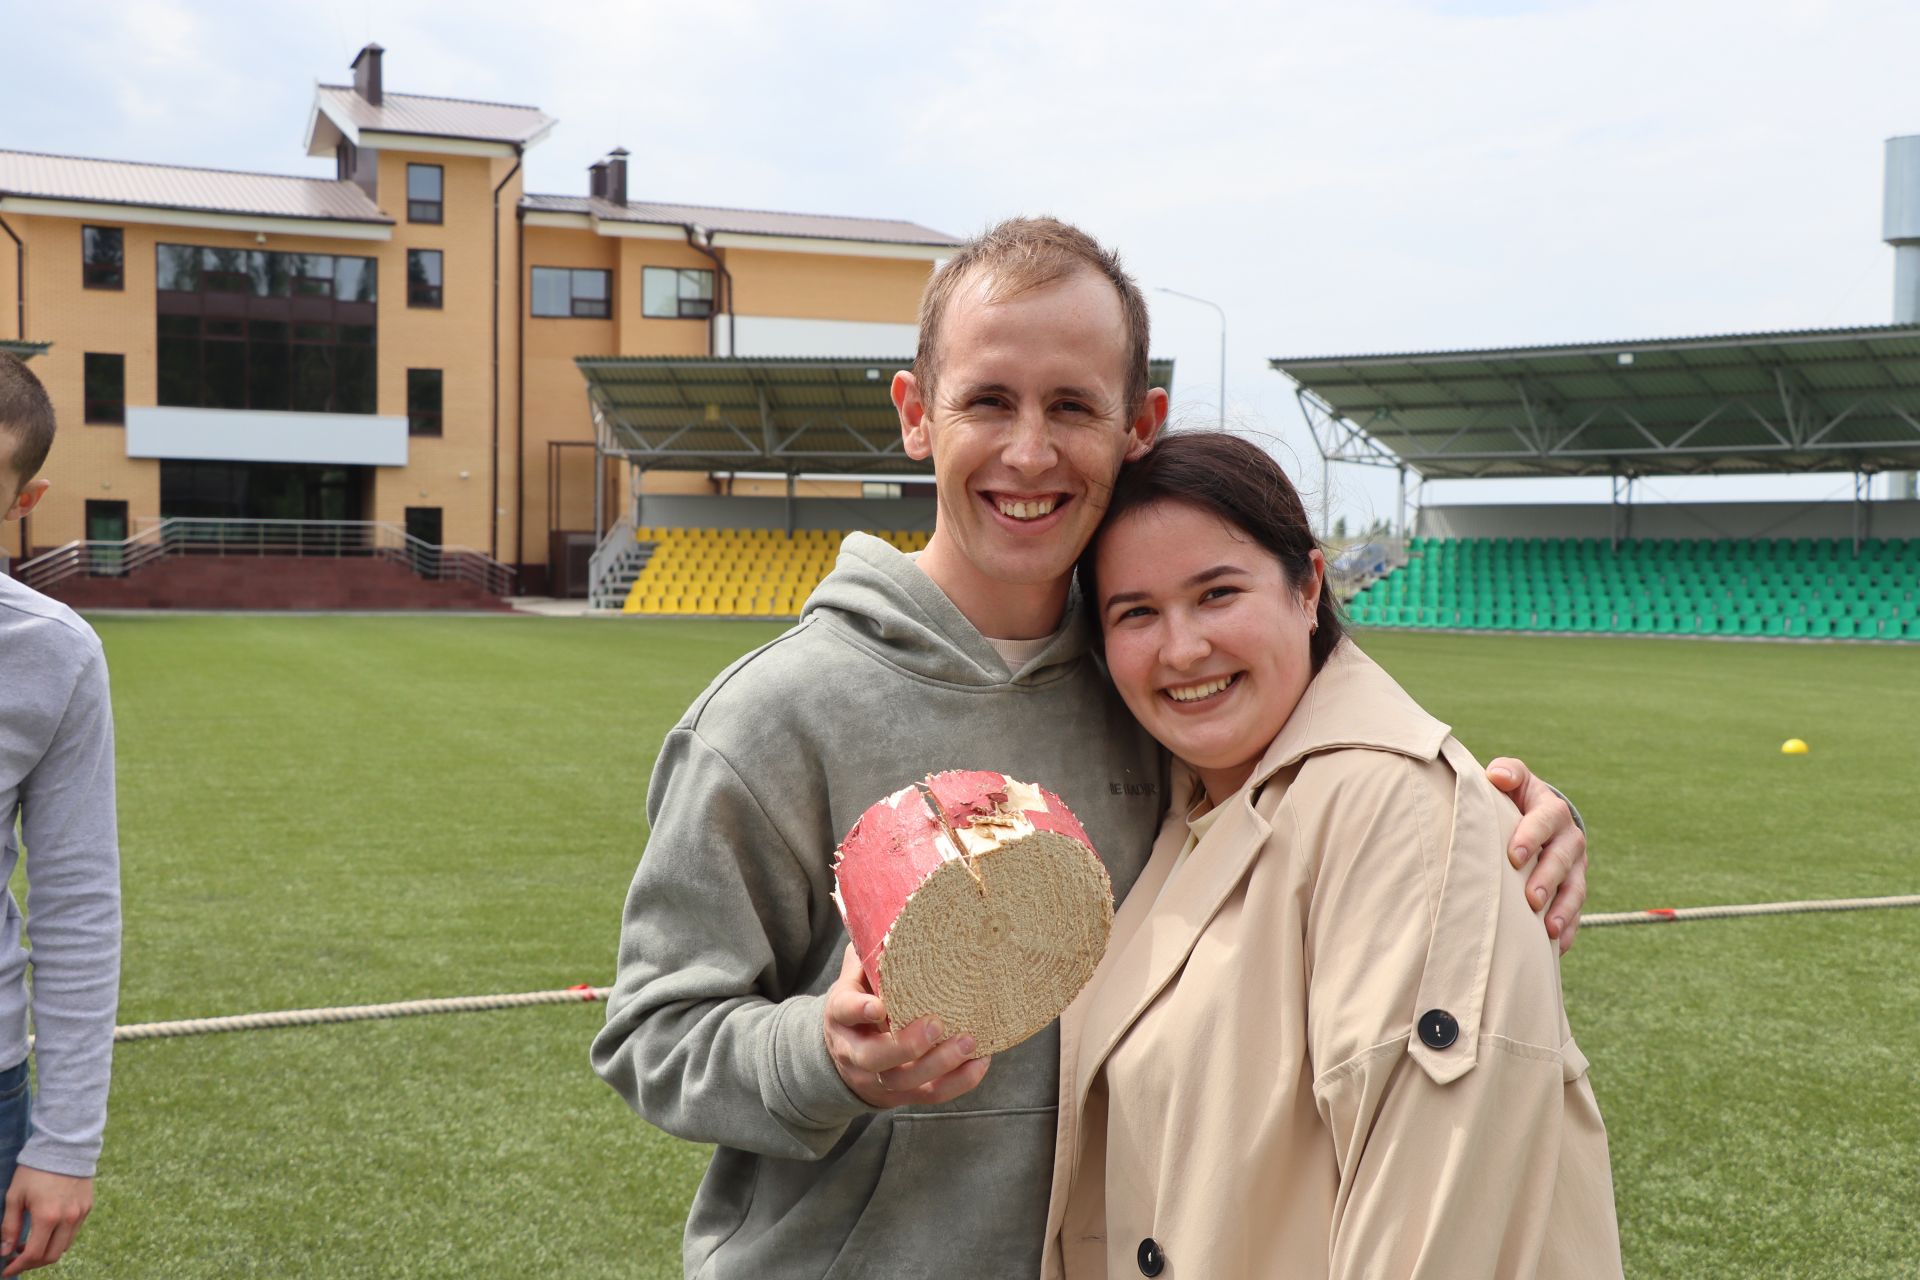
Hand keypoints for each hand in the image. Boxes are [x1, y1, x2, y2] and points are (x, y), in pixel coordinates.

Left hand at [2, 1166, 91, 1275]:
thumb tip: (6, 1250)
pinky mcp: (87, 1207)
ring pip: (64, 1247)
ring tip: (31, 1245)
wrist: (65, 1146)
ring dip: (46, 1252)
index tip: (7, 1269)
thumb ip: (10, 1226)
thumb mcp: (15, 1197)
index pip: (33, 1254)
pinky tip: (47, 1231)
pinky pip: (73, 1232)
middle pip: (51, 1256)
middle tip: (17, 1259)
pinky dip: (59, 1239)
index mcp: (47, 1217)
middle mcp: (67, 1219)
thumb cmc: (35, 1171)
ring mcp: (80, 1214)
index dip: (18, 1266)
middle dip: (31, 1263)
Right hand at [823, 944, 989, 1107]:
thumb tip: (899, 911)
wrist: (844, 1052)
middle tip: (936, 1024)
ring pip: (904, 1080)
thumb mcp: (856, 974)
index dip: (859, 1011)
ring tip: (968, 1042)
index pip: (844, 1012)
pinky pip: (930, 1095)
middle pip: (875, 1058)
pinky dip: (957, 1082)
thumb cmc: (860, 1000)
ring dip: (938, 1065)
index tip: (878, 1006)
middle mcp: (854, 1052)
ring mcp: (877, 1078)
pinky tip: (979, 1061)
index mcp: (840, 1016)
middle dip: (907, 1045)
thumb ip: (873, 952)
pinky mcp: (902, 1094)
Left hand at [1486, 758, 1586, 954]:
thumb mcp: (1511, 779)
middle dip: (1547, 879)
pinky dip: (1570, 928)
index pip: (1544, 821)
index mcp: (1551, 809)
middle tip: (1532, 899)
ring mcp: (1575, 866)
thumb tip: (1496, 775)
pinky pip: (1577, 910)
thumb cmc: (1512, 798)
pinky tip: (1558, 946)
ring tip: (1550, 929)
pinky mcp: (1574, 888)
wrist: (1533, 816)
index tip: (1513, 857)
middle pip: (1562, 859)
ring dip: (1564, 909)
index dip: (1530, 837)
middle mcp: (1568, 838)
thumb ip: (1507, 772)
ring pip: (1575, 888)